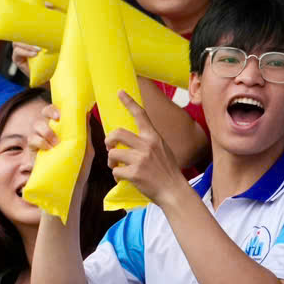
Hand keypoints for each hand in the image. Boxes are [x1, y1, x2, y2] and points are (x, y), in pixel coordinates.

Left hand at [104, 93, 187, 207]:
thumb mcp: (162, 150)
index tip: (119, 92)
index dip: (129, 102)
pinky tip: (124, 179)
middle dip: (108, 140)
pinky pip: (115, 172)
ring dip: (111, 161)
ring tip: (117, 167)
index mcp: (154, 137)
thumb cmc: (167, 171)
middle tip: (110, 147)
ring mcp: (140, 159)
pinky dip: (117, 176)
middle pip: (117, 133)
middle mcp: (147, 145)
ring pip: (113, 154)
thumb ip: (147, 143)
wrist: (174, 190)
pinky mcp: (134, 173)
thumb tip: (128, 141)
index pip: (141, 115)